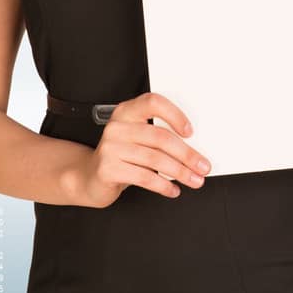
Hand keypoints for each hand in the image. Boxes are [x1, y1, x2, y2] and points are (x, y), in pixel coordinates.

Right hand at [69, 92, 210, 207]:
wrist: (90, 177)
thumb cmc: (120, 157)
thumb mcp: (136, 140)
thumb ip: (157, 138)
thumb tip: (193, 151)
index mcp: (126, 112)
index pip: (153, 103)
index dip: (174, 115)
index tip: (190, 132)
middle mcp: (117, 127)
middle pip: (160, 137)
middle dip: (187, 155)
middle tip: (202, 166)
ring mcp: (110, 148)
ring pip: (155, 159)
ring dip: (180, 172)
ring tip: (193, 180)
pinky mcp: (108, 168)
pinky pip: (144, 177)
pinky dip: (163, 186)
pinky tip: (172, 190)